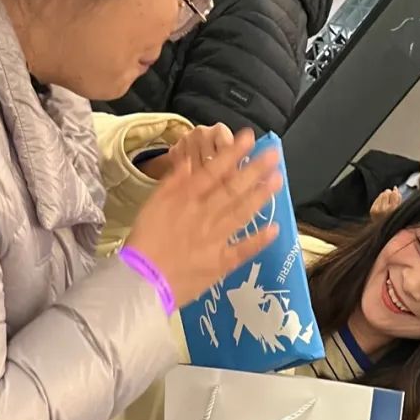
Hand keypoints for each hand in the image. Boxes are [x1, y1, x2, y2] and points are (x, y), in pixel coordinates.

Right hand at [125, 128, 281, 309]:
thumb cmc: (144, 241)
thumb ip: (173, 181)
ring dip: (261, 196)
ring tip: (277, 180)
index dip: (232, 153)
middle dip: (255, 170)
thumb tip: (190, 159)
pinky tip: (275, 228)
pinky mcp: (220, 263)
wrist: (142, 281)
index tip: (249, 138)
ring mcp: (215, 239)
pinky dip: (259, 240)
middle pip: (232, 189)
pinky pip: (243, 250)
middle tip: (274, 154)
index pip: (213, 171)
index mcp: (186, 199)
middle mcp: (204, 215)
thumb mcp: (152, 204)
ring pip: (242, 213)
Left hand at [370, 188, 401, 217]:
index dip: (395, 192)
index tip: (395, 193)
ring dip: (384, 196)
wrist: (383, 232)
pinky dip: (380, 200)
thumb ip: (399, 199)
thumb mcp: (400, 210)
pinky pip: (377, 199)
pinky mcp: (373, 211)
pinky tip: (381, 206)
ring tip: (386, 203)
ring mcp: (378, 210)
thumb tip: (395, 188)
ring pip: (381, 194)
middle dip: (389, 193)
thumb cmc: (393, 220)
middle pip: (387, 193)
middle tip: (390, 199)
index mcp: (394, 210)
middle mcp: (385, 210)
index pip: (394, 194)